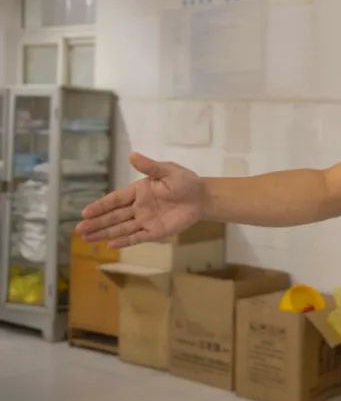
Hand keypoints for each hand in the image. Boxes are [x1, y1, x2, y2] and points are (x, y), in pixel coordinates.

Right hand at [74, 153, 205, 248]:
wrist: (202, 197)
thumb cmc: (185, 182)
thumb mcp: (168, 171)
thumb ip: (150, 166)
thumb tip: (132, 155)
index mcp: (138, 191)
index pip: (115, 200)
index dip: (100, 206)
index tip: (85, 213)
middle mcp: (138, 207)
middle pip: (113, 216)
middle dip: (96, 223)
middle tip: (79, 230)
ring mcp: (146, 220)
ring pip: (121, 228)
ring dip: (105, 234)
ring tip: (87, 239)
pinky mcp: (156, 231)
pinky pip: (138, 237)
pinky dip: (125, 241)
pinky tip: (111, 245)